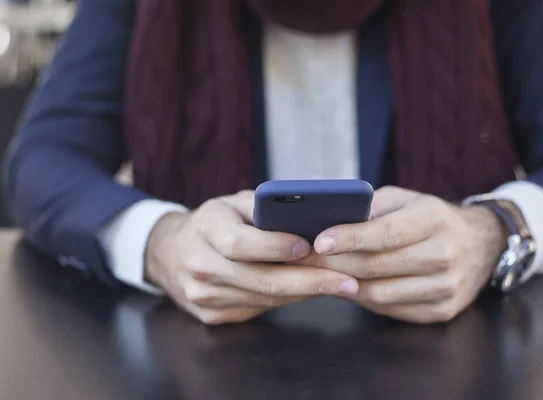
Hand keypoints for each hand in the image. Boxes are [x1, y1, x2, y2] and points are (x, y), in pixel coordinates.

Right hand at [145, 191, 358, 324]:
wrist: (169, 252)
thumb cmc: (212, 221)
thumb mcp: (233, 203)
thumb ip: (265, 209)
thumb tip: (312, 219)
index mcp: (205, 231)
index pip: (240, 243)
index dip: (276, 246)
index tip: (310, 246)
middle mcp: (200, 266)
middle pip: (260, 279)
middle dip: (310, 281)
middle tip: (347, 281)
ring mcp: (204, 296)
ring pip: (264, 298)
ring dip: (305, 293)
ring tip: (340, 286)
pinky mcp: (211, 316)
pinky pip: (258, 308)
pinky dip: (287, 300)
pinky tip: (310, 291)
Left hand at [302, 187, 506, 323]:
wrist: (481, 244)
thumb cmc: (432, 218)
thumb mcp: (406, 199)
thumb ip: (372, 207)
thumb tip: (331, 221)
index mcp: (433, 219)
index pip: (385, 234)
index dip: (349, 239)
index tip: (318, 242)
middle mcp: (443, 255)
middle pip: (377, 266)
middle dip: (335, 264)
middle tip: (307, 260)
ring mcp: (446, 286)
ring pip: (380, 293)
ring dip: (345, 285)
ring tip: (322, 274)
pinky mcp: (443, 310)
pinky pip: (391, 309)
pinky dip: (365, 299)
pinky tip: (350, 287)